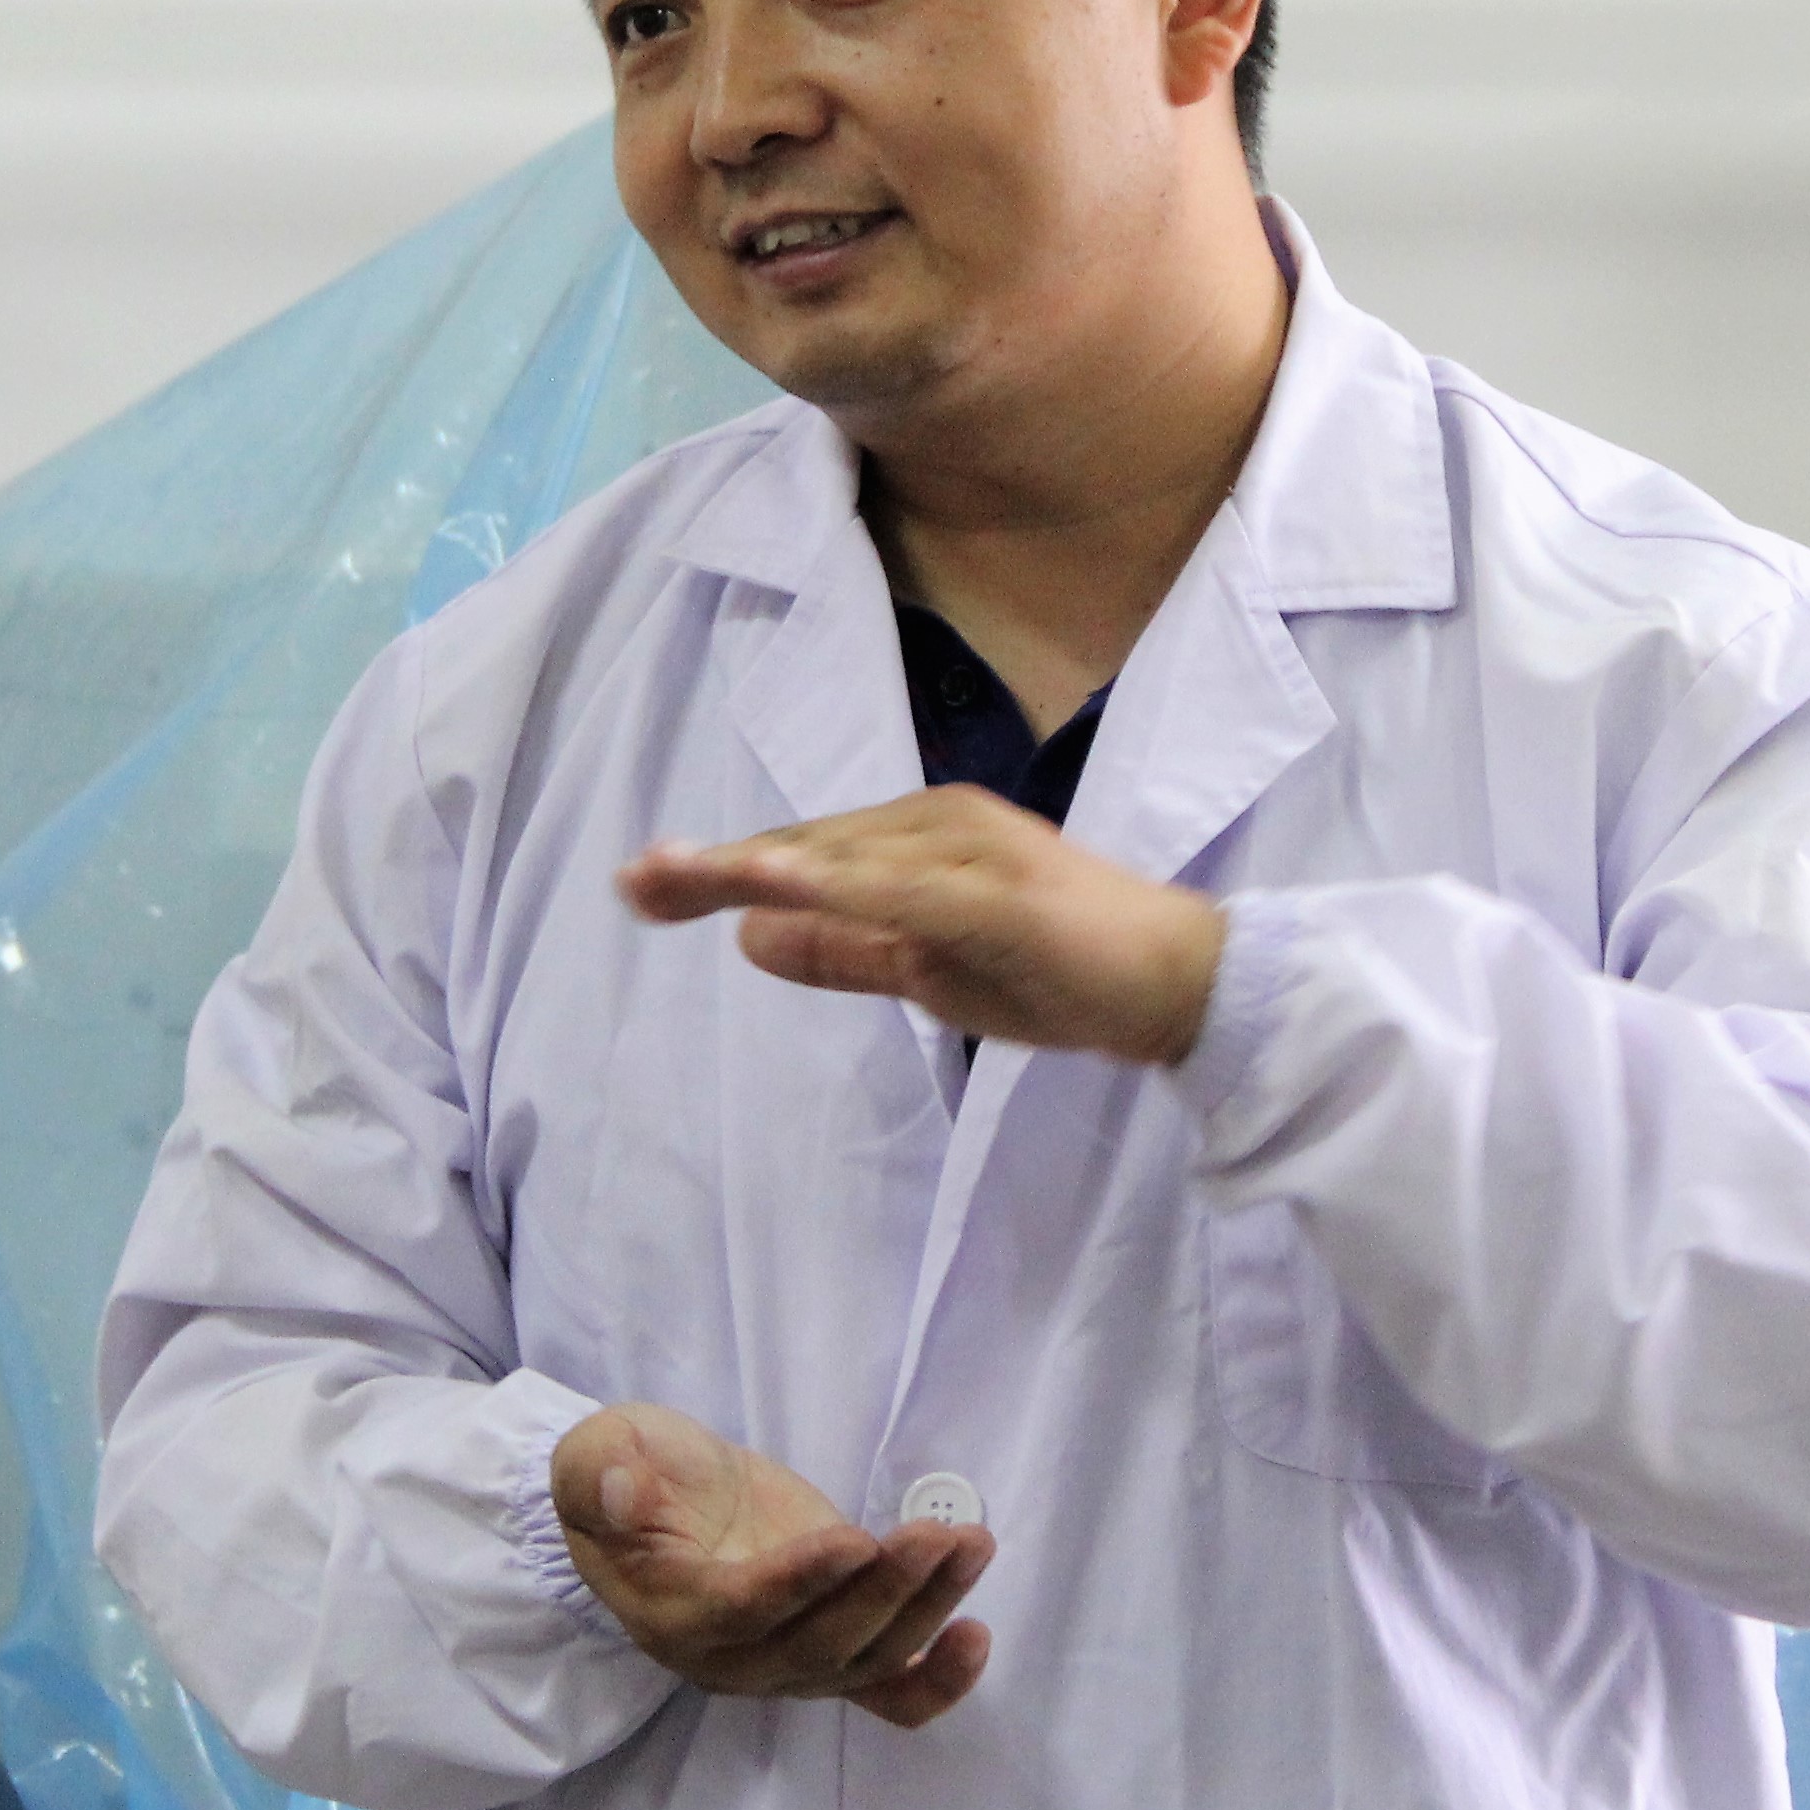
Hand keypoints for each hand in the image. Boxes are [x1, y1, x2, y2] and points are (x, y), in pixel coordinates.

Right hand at [552, 1400, 993, 1729]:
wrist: (657, 1499)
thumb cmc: (626, 1474)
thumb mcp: (598, 1454)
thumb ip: (604, 1476)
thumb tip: (623, 1492)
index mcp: (670, 1612)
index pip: (741, 1611)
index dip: (800, 1582)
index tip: (856, 1540)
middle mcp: (730, 1659)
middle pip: (818, 1645)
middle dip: (884, 1592)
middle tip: (935, 1535)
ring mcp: (786, 1665)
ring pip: (865, 1661)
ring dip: (926, 1611)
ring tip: (970, 1545)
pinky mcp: (829, 1652)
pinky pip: (886, 1694)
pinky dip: (936, 1681)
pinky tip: (975, 1639)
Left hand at [620, 788, 1228, 1065]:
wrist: (1178, 985)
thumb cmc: (1058, 970)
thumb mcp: (927, 970)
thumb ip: (844, 950)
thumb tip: (747, 933)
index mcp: (921, 840)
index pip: (805, 855)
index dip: (722, 869)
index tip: (642, 886)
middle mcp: (940, 825)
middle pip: (810, 846)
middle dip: (718, 865)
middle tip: (631, 884)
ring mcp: (973, 853)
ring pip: (845, 859)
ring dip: (759, 865)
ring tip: (673, 875)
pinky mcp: (1000, 895)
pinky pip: (906, 891)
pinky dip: (839, 887)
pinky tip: (776, 886)